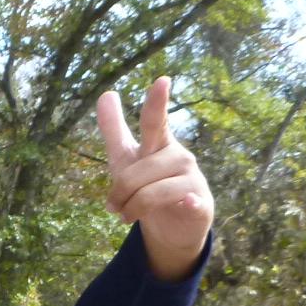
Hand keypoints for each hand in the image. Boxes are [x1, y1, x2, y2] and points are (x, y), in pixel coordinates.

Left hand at [96, 76, 212, 276]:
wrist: (174, 224)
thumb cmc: (148, 184)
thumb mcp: (127, 159)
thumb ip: (114, 129)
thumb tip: (106, 93)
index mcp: (159, 143)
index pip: (154, 122)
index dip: (156, 103)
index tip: (161, 81)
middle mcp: (178, 156)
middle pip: (138, 170)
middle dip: (119, 191)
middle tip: (111, 207)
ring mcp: (192, 178)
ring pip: (148, 193)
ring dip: (130, 209)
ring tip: (127, 216)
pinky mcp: (199, 203)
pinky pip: (186, 201)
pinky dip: (184, 202)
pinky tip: (186, 201)